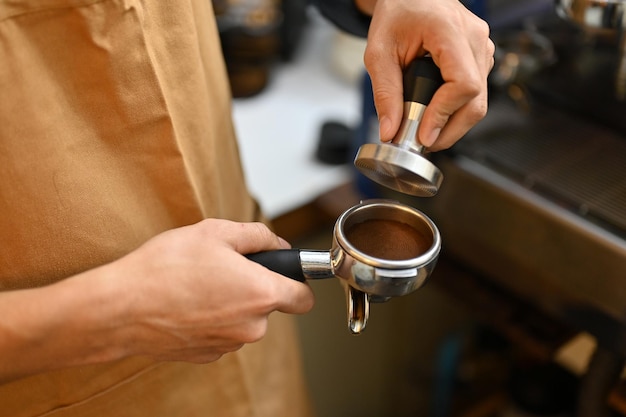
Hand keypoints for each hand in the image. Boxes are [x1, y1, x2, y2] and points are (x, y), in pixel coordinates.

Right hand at [111, 219, 314, 362]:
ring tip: (197, 284)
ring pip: (243, 320)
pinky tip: (186, 304)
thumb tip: (277, 245)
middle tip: (221, 268)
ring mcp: (228, 345)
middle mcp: (251, 326)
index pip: (304, 299)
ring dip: (230, 304)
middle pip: (268, 306)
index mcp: (261, 294)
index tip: (286, 275)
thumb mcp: (216, 231)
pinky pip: (221, 333)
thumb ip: (258, 236)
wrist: (120, 308)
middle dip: (252, 287)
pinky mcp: (206, 356)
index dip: (298, 283)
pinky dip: (211, 320)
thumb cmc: (165, 268)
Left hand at [357, 0, 494, 150]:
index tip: (423, 134)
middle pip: (477, 101)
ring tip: (426, 131)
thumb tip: (390, 131)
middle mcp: (475, 39)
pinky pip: (477, 93)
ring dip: (454, 123)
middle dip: (450, 129)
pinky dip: (457, 110)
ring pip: (479, 101)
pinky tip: (436, 115)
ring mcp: (483, 47)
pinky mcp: (481, 56)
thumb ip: (385, 93)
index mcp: (450, 31)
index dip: (444, 115)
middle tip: (423, 143)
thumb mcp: (379, 53)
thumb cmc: (397, 13)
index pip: (463, 84)